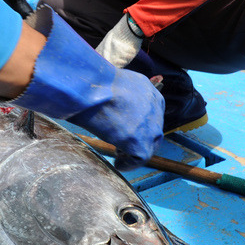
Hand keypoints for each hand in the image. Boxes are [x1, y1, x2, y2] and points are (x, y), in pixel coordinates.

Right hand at [13, 6, 162, 169]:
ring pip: (149, 145)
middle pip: (153, 129)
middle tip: (122, 145)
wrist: (90, 89)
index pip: (150, 111)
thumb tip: (95, 97)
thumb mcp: (109, 83)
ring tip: (119, 155)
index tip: (125, 129)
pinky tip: (118, 163)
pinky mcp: (141, 141)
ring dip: (134, 151)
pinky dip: (130, 163)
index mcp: (148, 89)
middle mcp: (154, 107)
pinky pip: (140, 158)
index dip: (139, 123)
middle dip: (140, 138)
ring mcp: (150, 125)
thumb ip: (112, 93)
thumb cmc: (91, 82)